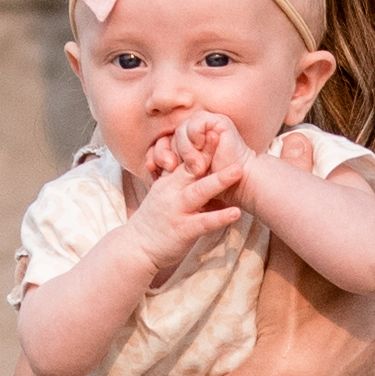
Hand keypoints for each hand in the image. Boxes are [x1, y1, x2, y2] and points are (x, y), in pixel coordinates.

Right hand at [136, 111, 259, 242]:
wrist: (136, 247)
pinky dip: (220, 217)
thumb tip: (196, 164)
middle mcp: (172, 192)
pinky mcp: (183, 230)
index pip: (184, 158)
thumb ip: (177, 179)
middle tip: (224, 135)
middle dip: (207, 152)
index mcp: (169, 182)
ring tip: (239, 170)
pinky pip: (203, 222)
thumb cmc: (155, 221)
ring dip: (219, 180)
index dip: (198, 144)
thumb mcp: (164, 194)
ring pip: (198, 191)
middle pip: (191, 168)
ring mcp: (177, 211)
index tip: (212, 128)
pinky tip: (236, 212)